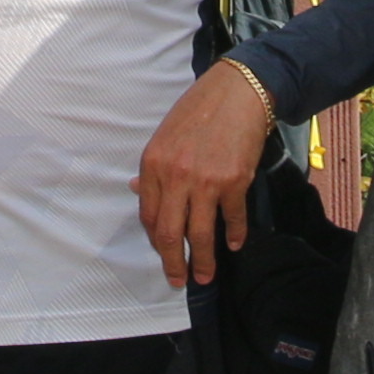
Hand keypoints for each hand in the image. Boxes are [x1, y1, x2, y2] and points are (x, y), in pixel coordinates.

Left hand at [135, 59, 276, 287]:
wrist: (237, 93)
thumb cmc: (198, 112)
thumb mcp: (164, 136)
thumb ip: (152, 169)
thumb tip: (135, 192)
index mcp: (153, 165)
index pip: (147, 216)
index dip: (155, 241)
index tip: (163, 253)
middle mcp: (175, 176)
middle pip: (169, 233)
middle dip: (173, 263)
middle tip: (179, 280)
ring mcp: (206, 181)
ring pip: (199, 235)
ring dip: (203, 261)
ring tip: (205, 276)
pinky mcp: (234, 182)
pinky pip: (232, 219)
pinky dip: (234, 235)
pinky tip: (234, 245)